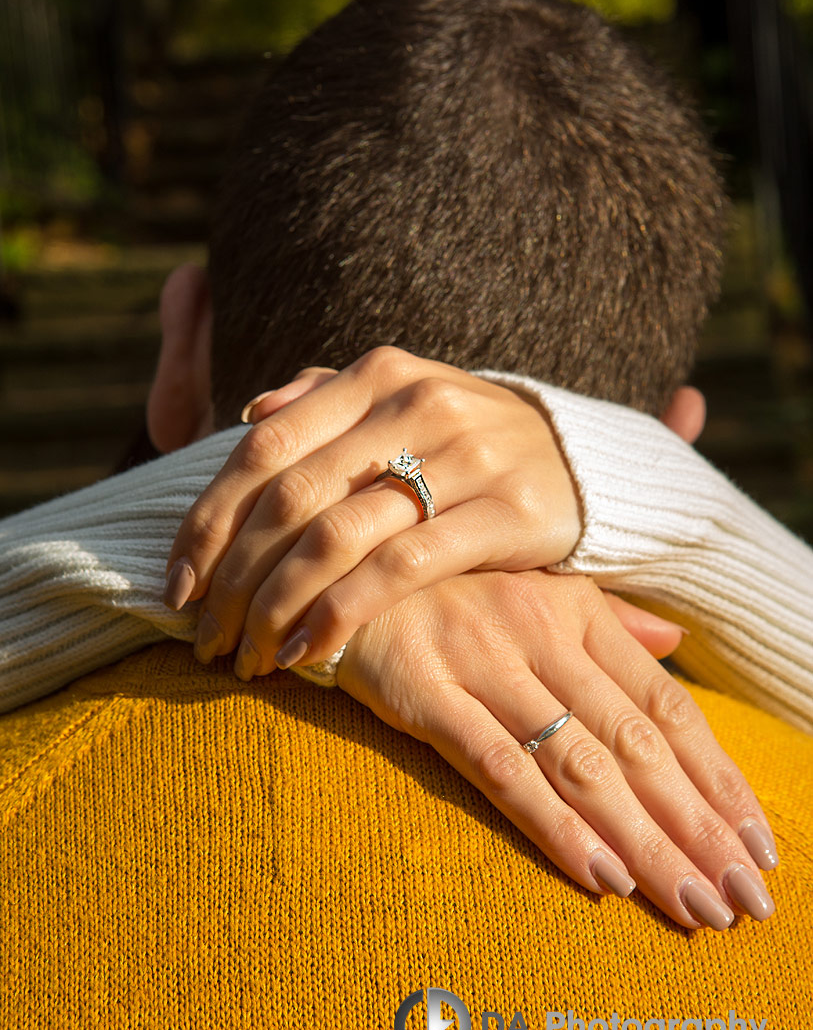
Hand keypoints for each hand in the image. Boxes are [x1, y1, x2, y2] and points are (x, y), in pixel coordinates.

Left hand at [164, 346, 581, 672]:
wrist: (585, 462)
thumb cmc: (468, 442)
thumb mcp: (402, 401)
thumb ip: (326, 400)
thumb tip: (251, 413)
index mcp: (379, 374)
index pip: (264, 447)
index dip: (208, 519)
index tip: (177, 584)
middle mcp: (417, 405)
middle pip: (290, 498)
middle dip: (233, 578)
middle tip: (205, 637)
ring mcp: (465, 457)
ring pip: (337, 538)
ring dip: (277, 606)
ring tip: (250, 656)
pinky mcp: (505, 514)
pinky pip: (401, 570)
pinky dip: (343, 614)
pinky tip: (311, 651)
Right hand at [338, 570, 776, 930]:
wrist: (333, 569)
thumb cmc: (442, 590)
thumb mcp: (532, 587)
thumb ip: (608, 619)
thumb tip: (677, 642)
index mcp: (576, 608)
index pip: (667, 706)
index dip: (718, 778)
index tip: (758, 843)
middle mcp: (540, 631)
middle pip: (636, 746)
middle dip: (697, 829)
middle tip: (744, 900)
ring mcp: (481, 660)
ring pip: (580, 766)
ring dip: (643, 843)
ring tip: (692, 905)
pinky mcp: (423, 691)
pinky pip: (500, 769)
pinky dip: (554, 826)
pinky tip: (600, 877)